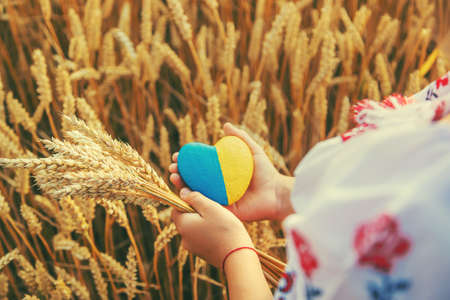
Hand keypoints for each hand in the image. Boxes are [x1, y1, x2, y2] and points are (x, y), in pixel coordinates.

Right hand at [169, 123, 294, 220]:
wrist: (275, 193)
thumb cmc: (266, 172)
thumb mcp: (253, 150)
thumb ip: (240, 138)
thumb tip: (225, 125)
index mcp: (221, 174)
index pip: (199, 166)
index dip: (187, 161)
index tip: (179, 155)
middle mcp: (217, 186)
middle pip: (193, 179)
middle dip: (179, 173)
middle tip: (173, 167)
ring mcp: (218, 199)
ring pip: (194, 193)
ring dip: (180, 185)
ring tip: (174, 176)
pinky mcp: (221, 212)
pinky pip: (204, 206)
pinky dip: (192, 200)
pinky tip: (183, 192)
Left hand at [171, 188, 252, 266]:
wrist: (238, 256)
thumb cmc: (225, 229)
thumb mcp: (211, 208)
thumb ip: (195, 198)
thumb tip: (182, 192)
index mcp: (183, 225)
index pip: (176, 208)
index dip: (187, 201)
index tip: (202, 200)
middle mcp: (184, 238)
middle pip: (185, 219)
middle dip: (196, 212)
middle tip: (213, 209)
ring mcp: (193, 248)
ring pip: (194, 228)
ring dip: (203, 222)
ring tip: (220, 221)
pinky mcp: (202, 254)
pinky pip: (201, 238)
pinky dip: (208, 233)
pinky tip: (221, 232)